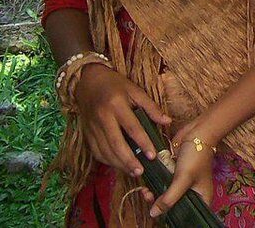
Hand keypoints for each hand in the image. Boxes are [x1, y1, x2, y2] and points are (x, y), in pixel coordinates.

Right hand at [73, 63, 170, 177]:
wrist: (87, 82)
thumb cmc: (115, 85)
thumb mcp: (135, 90)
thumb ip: (151, 107)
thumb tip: (167, 121)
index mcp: (117, 104)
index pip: (132, 127)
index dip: (143, 142)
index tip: (153, 155)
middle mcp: (103, 118)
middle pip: (115, 144)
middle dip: (128, 160)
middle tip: (140, 172)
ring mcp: (92, 127)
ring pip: (105, 151)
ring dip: (118, 164)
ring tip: (133, 172)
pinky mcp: (86, 134)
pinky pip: (96, 152)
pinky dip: (107, 161)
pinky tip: (119, 166)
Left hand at [149, 118, 215, 217]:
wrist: (197, 132)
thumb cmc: (196, 156)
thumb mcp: (183, 179)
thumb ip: (169, 198)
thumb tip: (153, 214)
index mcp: (201, 198)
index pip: (188, 216)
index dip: (174, 219)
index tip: (159, 217)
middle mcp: (192, 193)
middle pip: (175, 208)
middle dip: (159, 207)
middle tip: (149, 201)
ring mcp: (182, 185)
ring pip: (166, 198)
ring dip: (154, 196)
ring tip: (145, 192)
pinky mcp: (174, 176)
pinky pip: (163, 186)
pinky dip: (154, 187)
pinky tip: (146, 186)